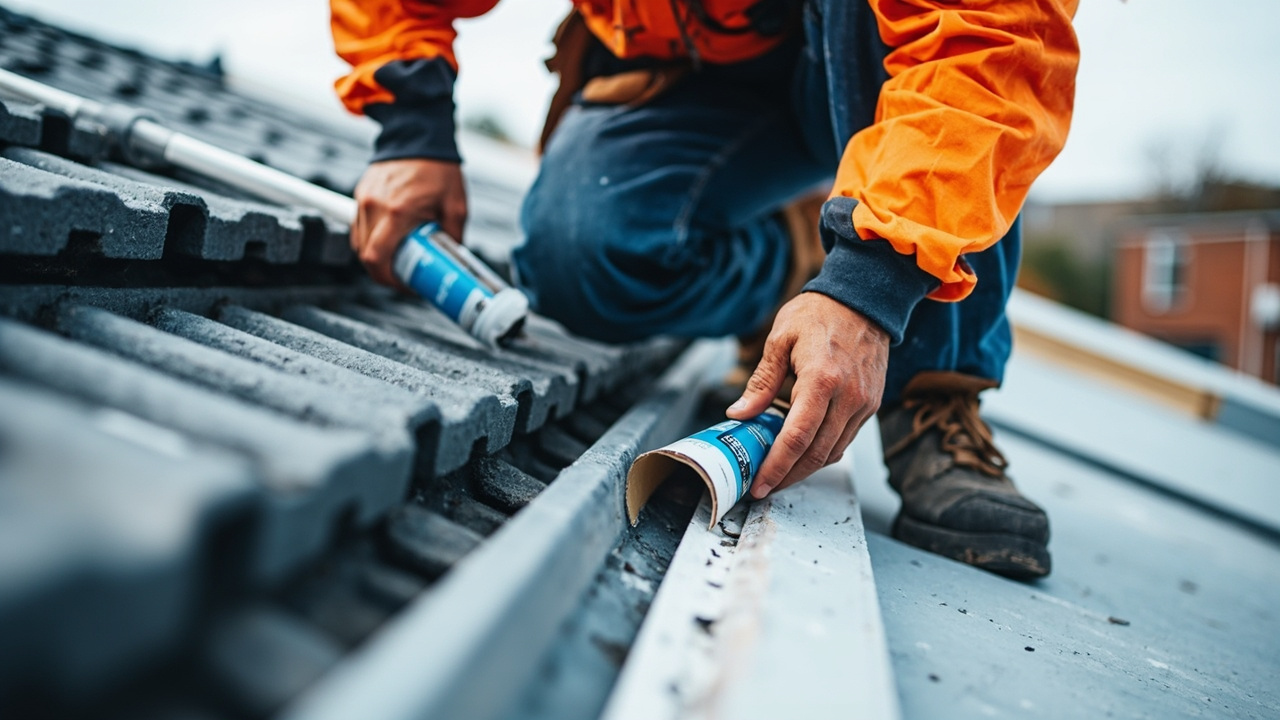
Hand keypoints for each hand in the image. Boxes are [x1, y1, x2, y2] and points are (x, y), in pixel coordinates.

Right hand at [351, 158, 467, 286]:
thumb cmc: (439, 169)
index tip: (407, 286)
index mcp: (397, 212)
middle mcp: (374, 207)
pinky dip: (372, 240)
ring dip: (377, 257)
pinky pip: (360, 227)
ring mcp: (364, 200)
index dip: (389, 280)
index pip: (377, 259)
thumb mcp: (456, 206)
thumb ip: (453, 237)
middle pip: (365, 256)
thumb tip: (451, 262)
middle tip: (406, 277)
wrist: (418, 136)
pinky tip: (391, 240)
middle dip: (384, 273)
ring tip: (401, 258)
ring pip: (359, 243)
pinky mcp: (361, 194)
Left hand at [726, 292, 888, 498]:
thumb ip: (761, 383)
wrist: (864, 298)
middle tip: (765, 487)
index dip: (776, 468)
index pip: (796, 439)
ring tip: (779, 472)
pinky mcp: (871, 404)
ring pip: (833, 451)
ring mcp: (864, 403)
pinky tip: (803, 450)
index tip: (759, 485)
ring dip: (806, 468)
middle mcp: (848, 397)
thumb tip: (739, 414)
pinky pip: (846, 438)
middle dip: (788, 477)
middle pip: (816, 454)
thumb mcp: (780, 340)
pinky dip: (823, 450)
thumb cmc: (820, 313)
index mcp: (821, 380)